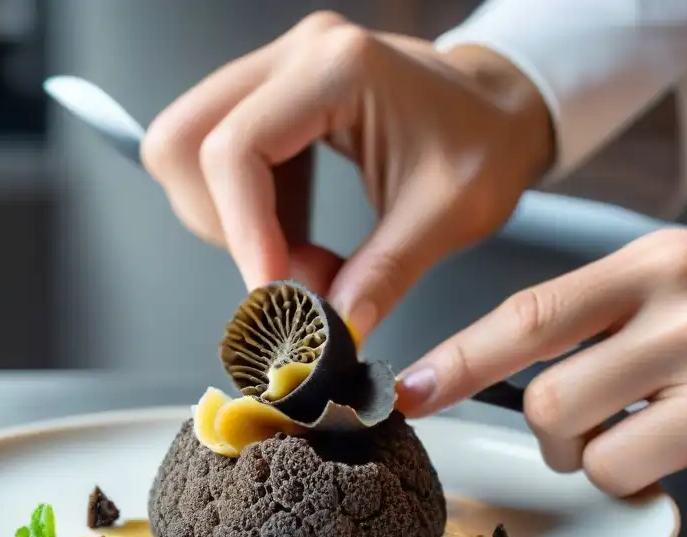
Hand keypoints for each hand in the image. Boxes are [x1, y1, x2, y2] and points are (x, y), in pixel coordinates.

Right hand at [141, 11, 553, 338]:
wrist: (500, 110)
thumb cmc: (486, 142)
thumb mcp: (446, 216)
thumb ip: (383, 276)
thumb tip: (330, 330)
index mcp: (338, 69)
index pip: (237, 149)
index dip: (243, 231)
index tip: (271, 291)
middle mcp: (295, 57)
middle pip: (186, 140)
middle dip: (219, 222)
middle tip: (273, 269)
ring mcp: (277, 72)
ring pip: (189, 149)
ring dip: (228, 220)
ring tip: (297, 256)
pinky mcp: (272, 97)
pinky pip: (217, 156)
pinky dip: (243, 211)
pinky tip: (293, 233)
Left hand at [397, 228, 686, 495]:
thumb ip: (608, 316)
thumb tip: (512, 360)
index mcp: (653, 261)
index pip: (528, 310)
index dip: (458, 356)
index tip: (411, 389)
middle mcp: (675, 295)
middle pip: (538, 383)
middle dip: (546, 429)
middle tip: (582, 432)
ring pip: (571, 425)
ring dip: (586, 455)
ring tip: (633, 442)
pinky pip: (626, 466)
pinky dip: (631, 478)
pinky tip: (669, 459)